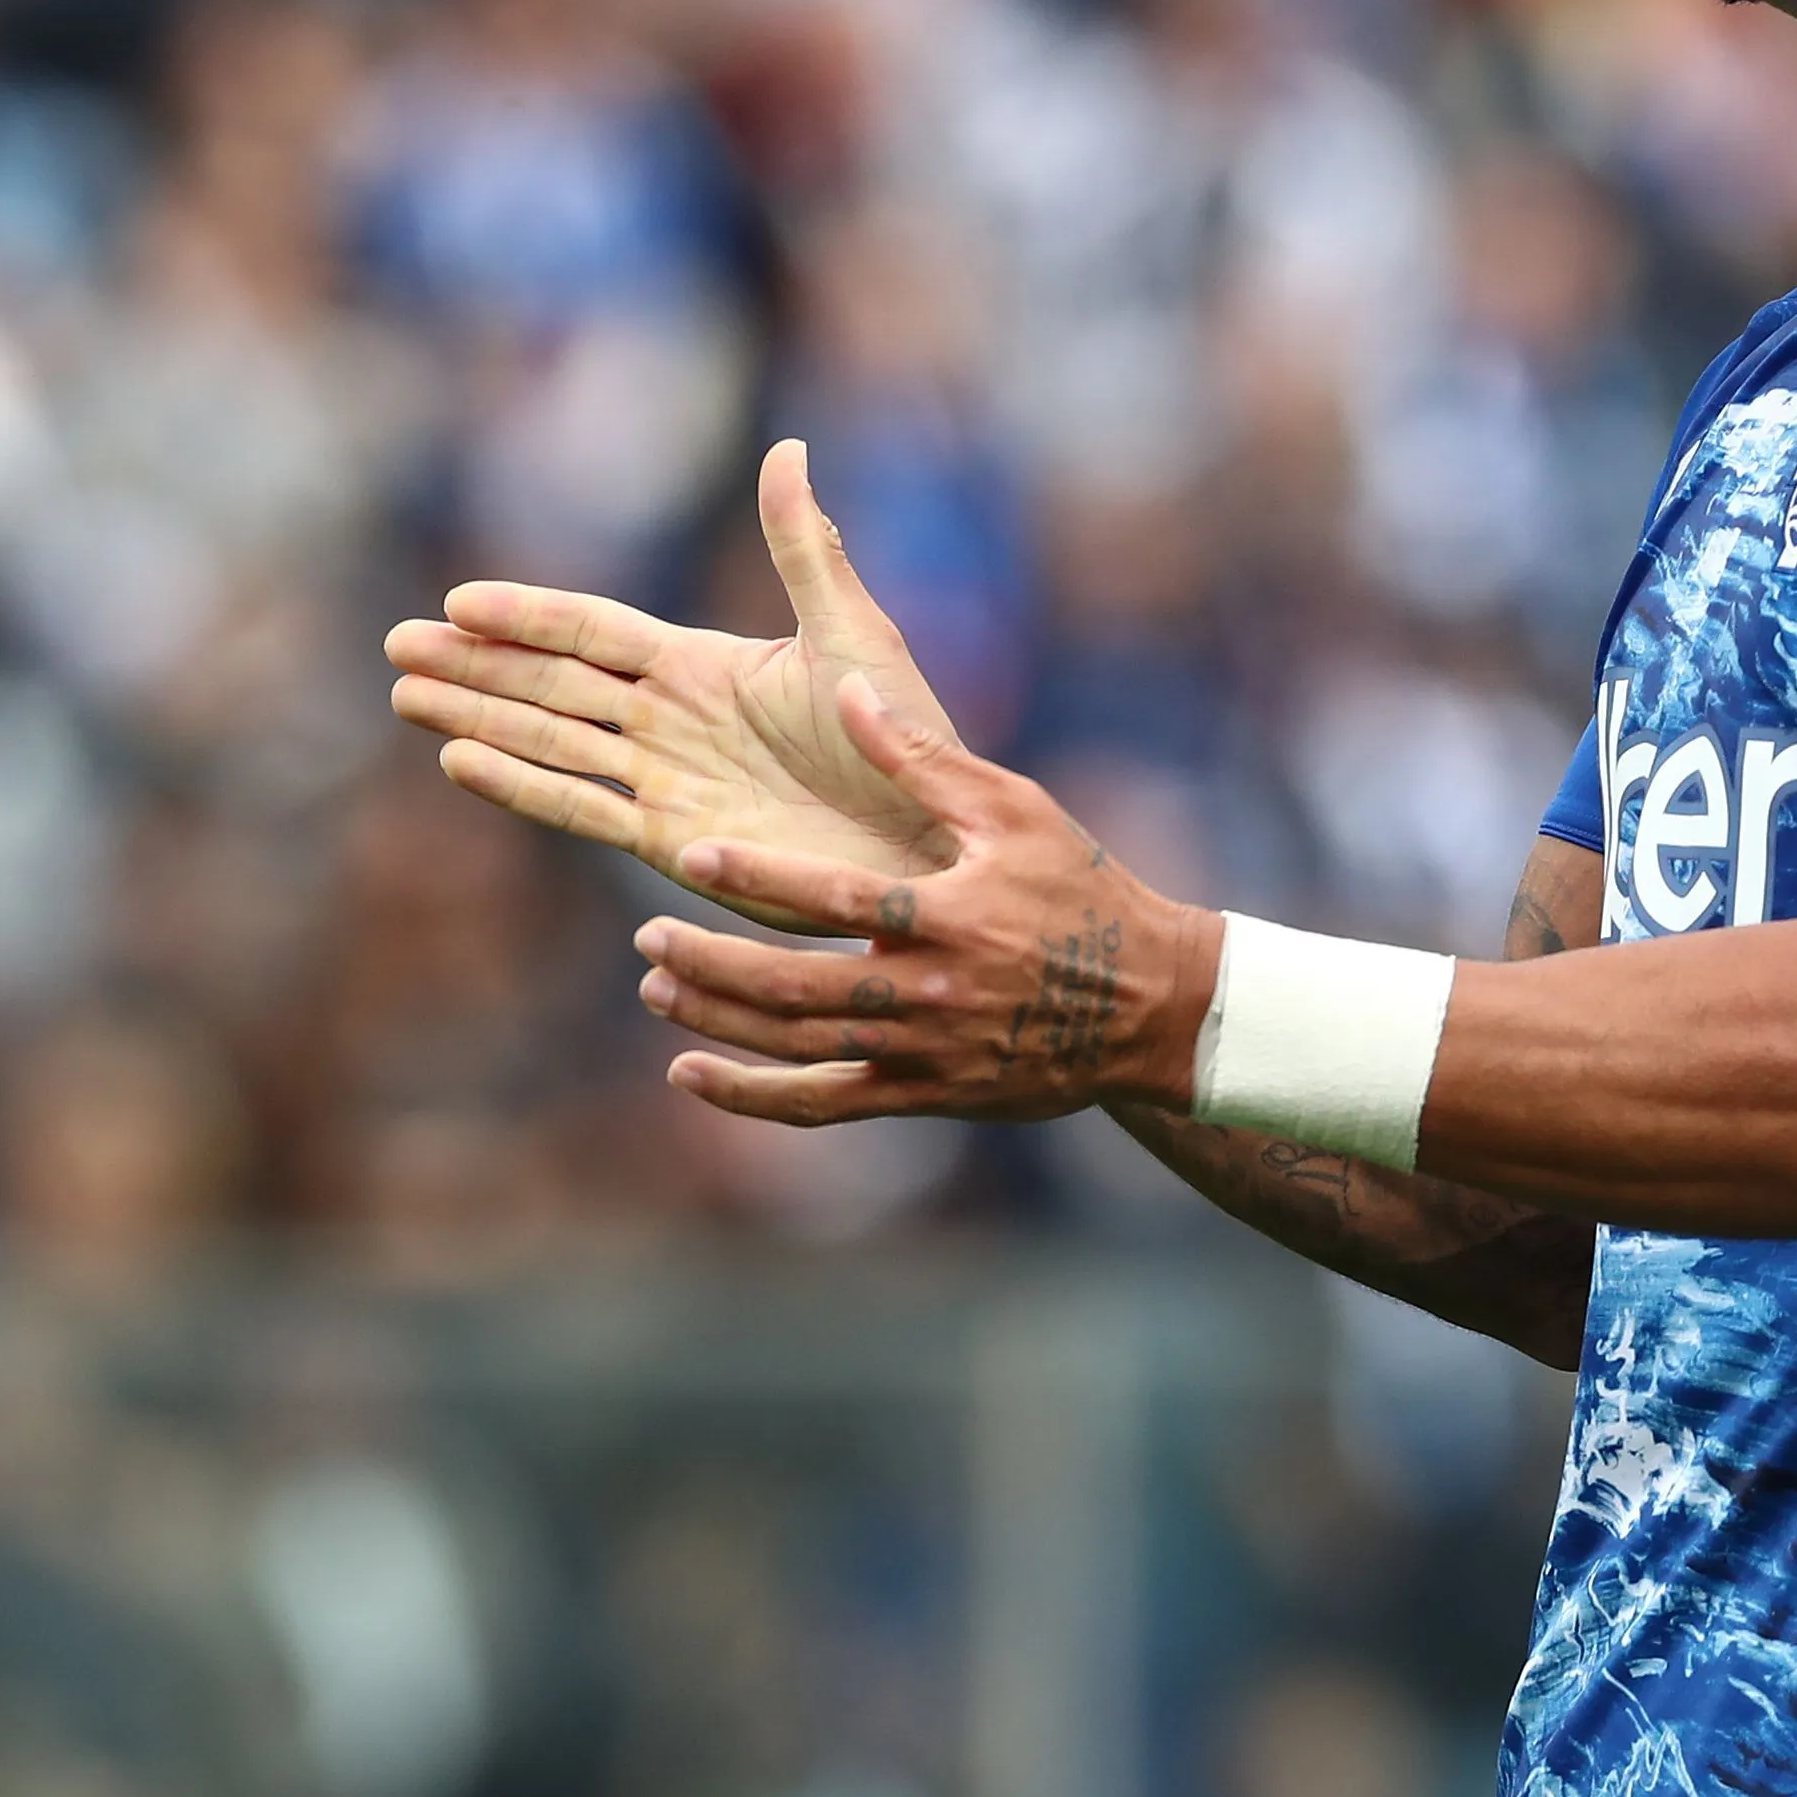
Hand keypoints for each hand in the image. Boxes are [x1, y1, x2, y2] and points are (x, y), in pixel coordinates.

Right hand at [384, 440, 964, 930]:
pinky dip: (521, 785)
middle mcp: (670, 721)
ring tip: (405, 696)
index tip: (457, 597)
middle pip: (551, 683)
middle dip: (475, 663)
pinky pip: (580, 805)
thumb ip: (803, 547)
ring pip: (549, 740)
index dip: (527, 615)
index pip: (593, 631)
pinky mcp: (670, 840)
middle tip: (395, 644)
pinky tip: (460, 761)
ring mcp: (663, 781)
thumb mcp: (850, 630)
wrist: (927, 836)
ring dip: (477, 717)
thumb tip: (787, 449)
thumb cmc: (899, 733)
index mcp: (704, 666)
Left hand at [630, 674, 1222, 1126]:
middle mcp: (928, 991)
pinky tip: (693, 1075)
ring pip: (796, 1048)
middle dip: (711, 965)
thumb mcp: (1016, 809)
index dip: (758, 880)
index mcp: (948, 915)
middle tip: (647, 938)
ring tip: (656, 991)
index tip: (690, 857)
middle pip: (793, 988)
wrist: (1150, 1006)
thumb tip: (849, 690)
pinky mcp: (924, 1094)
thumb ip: (923, 759)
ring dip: (717, 1023)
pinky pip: (823, 1105)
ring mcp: (924, 1053)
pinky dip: (752, 1096)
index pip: (835, 899)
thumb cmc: (1083, 891)